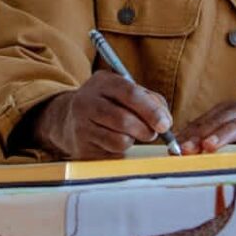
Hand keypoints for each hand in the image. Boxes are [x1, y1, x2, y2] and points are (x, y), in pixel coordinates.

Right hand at [26, 72, 174, 158]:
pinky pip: (112, 153)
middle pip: (124, 120)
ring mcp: (81, 125)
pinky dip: (121, 150)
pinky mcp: (81, 146)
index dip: (151, 110)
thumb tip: (165, 121)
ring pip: (119, 140)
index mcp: (103, 82)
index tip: (165, 125)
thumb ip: (151, 100)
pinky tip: (115, 141)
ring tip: (130, 134)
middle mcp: (87, 101)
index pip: (130, 94)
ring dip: (133, 140)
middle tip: (152, 133)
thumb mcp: (126, 92)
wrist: (70, 118)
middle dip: (145, 130)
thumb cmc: (109, 104)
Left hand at [176, 94, 235, 153]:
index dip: (187, 133)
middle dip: (199, 135)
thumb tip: (188, 147)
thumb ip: (218, 130)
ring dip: (223, 135)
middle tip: (183, 149)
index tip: (171, 147)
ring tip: (208, 146)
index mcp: (230, 109)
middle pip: (217, 121)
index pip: (204, 120)